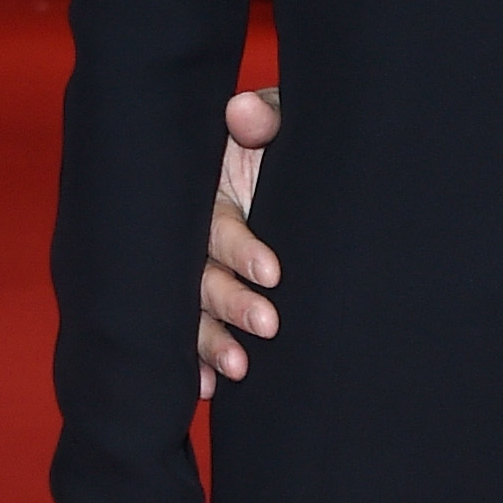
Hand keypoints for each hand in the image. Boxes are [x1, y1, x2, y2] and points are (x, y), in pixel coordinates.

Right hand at [199, 84, 281, 391]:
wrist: (309, 171)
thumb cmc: (286, 143)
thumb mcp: (280, 122)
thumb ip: (266, 117)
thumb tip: (243, 112)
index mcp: (207, 194)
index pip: (218, 226)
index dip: (241, 249)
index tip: (274, 272)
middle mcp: (196, 236)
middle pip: (200, 276)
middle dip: (230, 304)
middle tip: (268, 325)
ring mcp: (200, 271)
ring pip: (193, 312)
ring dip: (212, 343)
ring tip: (240, 369)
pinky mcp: (210, 300)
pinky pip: (193, 335)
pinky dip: (198, 364)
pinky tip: (207, 390)